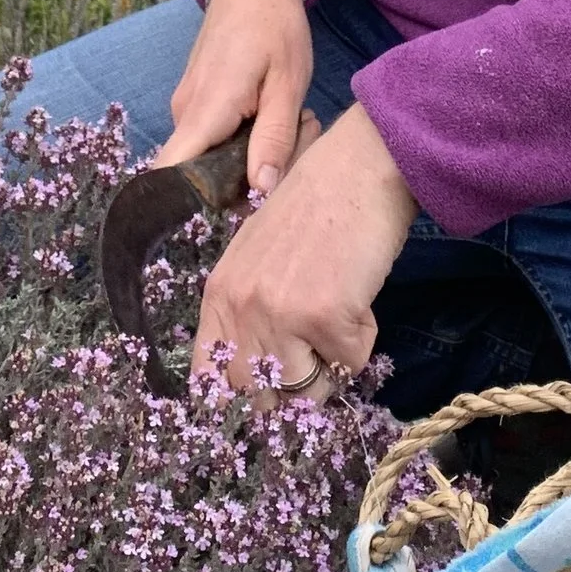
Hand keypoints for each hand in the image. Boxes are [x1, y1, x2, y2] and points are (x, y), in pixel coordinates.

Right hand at [156, 0, 314, 193]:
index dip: (186, 204)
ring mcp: (187, 107)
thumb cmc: (274, 27)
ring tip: (296, 121)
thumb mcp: (287, 84)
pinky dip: (246, 137)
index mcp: (206, 110)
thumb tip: (260, 192)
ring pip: (213, 156)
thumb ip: (274, 140)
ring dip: (253, 153)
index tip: (232, 212)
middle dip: (249, 176)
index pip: (170, 174)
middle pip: (203, 174)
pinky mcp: (196, 102)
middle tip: (298, 142)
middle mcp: (185, 113)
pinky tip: (276, 113)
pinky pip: (214, 138)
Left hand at [192, 105, 417, 390]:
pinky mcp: (325, 315)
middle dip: (290, 392)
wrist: (356, 170)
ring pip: (303, 393)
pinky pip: (348, 364)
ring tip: (338, 323)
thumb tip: (265, 381)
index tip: (267, 399)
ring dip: (328, 370)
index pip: (209, 380)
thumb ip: (249, 314)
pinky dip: (361, 342)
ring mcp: (280, 313)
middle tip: (315, 361)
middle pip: (256, 398)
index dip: (238, 401)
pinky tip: (358, 301)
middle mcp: (240, 307)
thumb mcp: (257, 261)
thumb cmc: (314, 212)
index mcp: (218, 296)